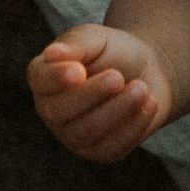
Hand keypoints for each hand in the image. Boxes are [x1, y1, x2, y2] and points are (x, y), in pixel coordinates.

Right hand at [28, 24, 171, 161]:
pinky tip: (149, 104)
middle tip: (117, 76)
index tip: (78, 71)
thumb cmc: (113, 51)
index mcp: (44, 77)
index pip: (40, 80)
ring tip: (141, 88)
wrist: (146, 72)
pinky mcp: (99, 151)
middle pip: (59, 111)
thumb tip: (51, 54)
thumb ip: (75, 44)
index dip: (56, 78)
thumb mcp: (97, 38)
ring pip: (86, 132)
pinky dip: (133, 127)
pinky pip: (111, 147)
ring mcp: (73, 135)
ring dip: (116, 109)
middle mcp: (52, 110)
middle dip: (91, 94)